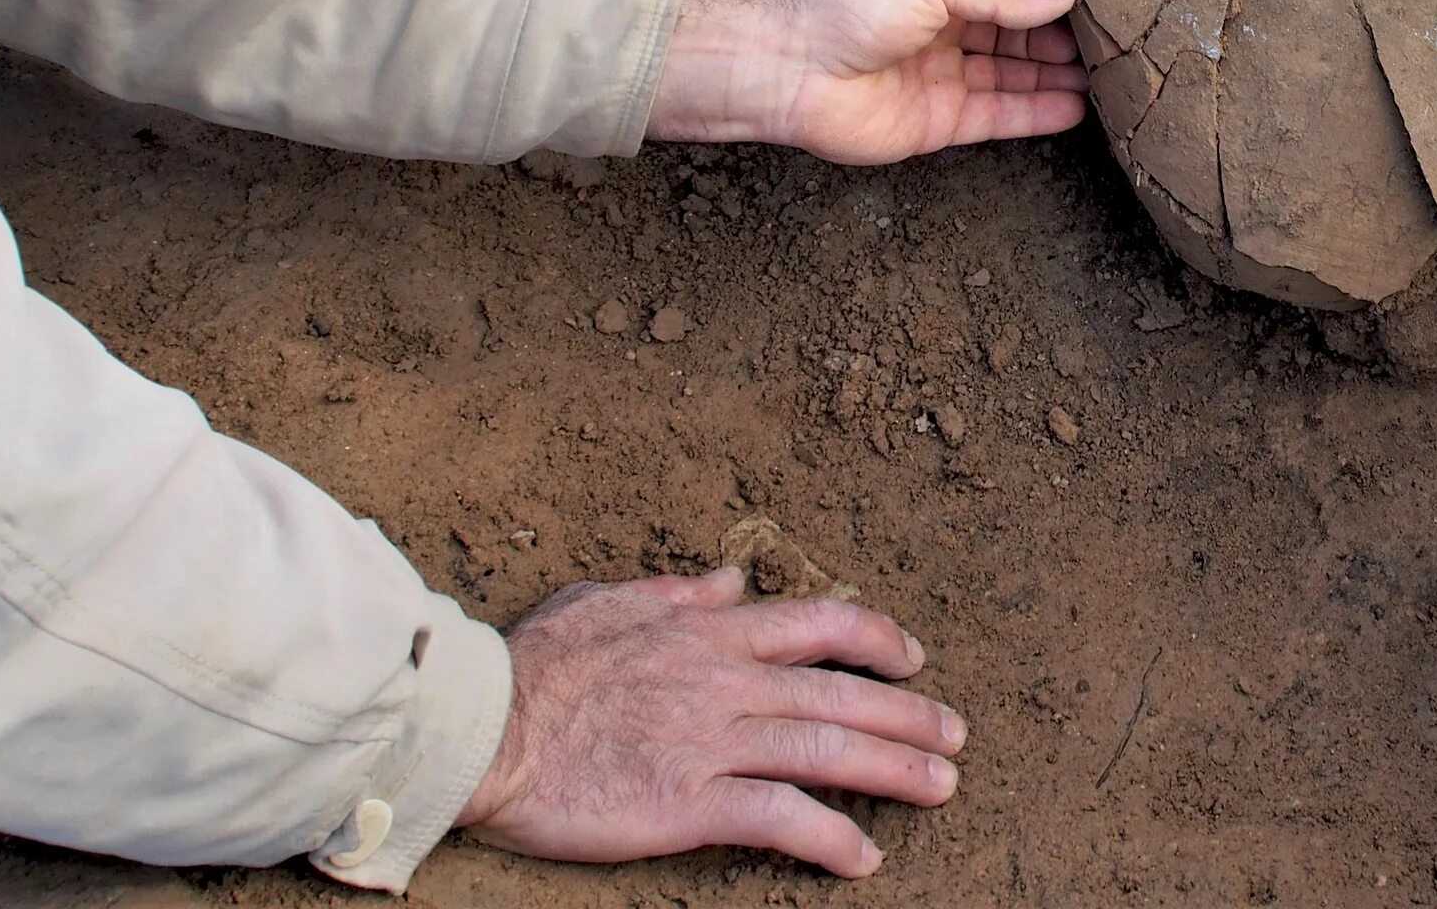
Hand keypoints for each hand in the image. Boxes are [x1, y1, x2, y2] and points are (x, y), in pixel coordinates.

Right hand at [455, 569, 964, 874]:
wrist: (481, 726)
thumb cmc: (533, 667)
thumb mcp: (607, 602)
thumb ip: (675, 594)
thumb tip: (728, 579)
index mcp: (707, 632)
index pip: (816, 624)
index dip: (874, 639)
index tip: (911, 657)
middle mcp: (722, 681)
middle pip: (840, 692)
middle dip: (909, 714)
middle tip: (956, 733)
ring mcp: (708, 742)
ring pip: (825, 750)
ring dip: (894, 769)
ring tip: (941, 785)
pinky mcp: (686, 802)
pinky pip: (777, 817)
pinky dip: (828, 836)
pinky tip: (862, 858)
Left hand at [644, 0, 1086, 163]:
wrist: (787, 64)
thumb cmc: (847, 2)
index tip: (1101, 4)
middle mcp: (947, 30)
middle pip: (1019, 37)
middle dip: (1063, 40)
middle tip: (1117, 46)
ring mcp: (945, 78)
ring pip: (1015, 78)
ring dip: (1059, 78)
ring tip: (1111, 79)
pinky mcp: (939, 123)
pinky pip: (999, 118)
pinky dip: (1036, 113)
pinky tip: (1076, 107)